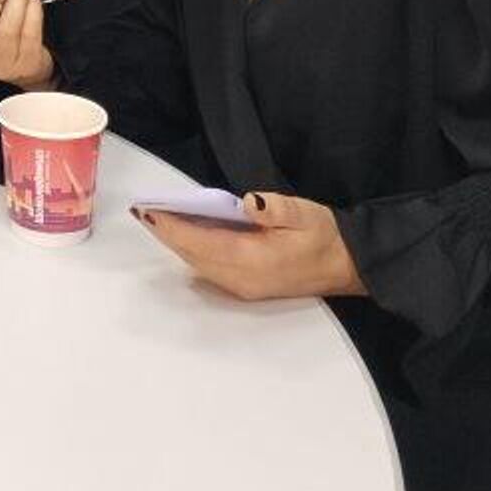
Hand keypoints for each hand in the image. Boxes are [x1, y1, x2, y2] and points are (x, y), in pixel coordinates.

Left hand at [134, 190, 367, 301]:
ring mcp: (244, 287)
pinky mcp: (247, 287)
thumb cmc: (323, 235)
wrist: (347, 265)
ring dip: (176, 243)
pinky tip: (184, 234)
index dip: (173, 226)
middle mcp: (243, 279)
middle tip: (143, 210)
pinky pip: (209, 268)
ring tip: (157, 218)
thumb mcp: (303, 213)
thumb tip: (249, 202)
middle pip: (193, 256)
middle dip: (166, 233)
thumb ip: (275, 208)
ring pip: (198, 264)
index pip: (202, 242)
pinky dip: (192, 251)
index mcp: (254, 259)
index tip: (149, 210)